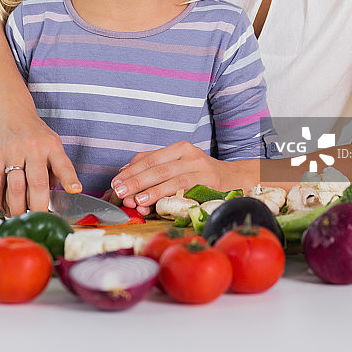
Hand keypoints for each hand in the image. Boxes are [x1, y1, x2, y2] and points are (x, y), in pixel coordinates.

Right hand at [0, 105, 81, 215]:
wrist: (10, 109)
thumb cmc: (34, 131)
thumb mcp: (52, 142)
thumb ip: (56, 166)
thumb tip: (57, 192)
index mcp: (52, 146)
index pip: (63, 164)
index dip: (69, 179)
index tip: (75, 191)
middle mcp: (34, 148)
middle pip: (37, 183)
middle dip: (39, 206)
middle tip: (40, 219)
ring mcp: (13, 152)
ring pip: (15, 188)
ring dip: (17, 208)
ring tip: (19, 217)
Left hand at [110, 141, 259, 211]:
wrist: (236, 179)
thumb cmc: (201, 175)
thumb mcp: (180, 165)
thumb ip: (156, 168)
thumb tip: (125, 174)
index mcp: (180, 148)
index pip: (150, 157)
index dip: (131, 169)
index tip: (116, 181)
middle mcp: (190, 154)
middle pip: (157, 166)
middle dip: (135, 180)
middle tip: (119, 191)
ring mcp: (200, 168)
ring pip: (169, 177)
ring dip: (149, 189)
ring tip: (134, 199)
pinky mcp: (207, 183)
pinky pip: (183, 189)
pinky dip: (166, 196)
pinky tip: (155, 203)